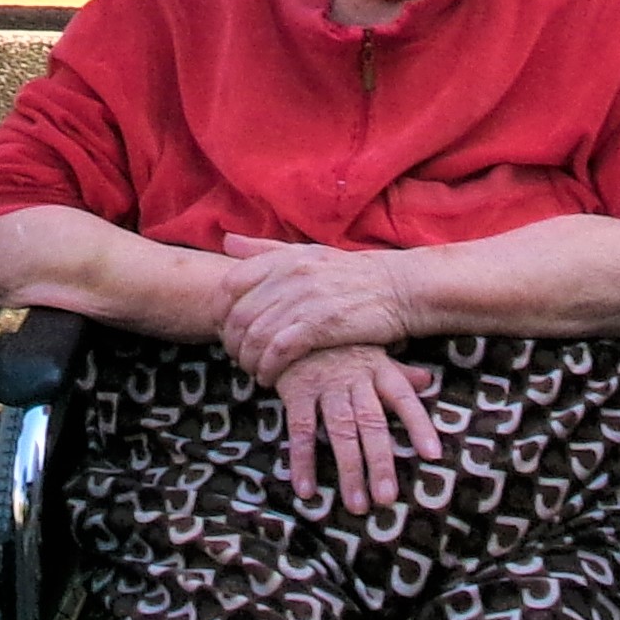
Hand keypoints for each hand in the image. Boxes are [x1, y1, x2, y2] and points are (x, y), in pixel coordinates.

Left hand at [217, 235, 419, 384]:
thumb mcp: (308, 253)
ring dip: (247, 361)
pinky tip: (269, 378)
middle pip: (237, 315)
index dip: (219, 312)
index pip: (229, 285)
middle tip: (238, 359)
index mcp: (284, 258)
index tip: (224, 331)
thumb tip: (226, 241)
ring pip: (255, 336)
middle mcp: (289, 275)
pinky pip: (278, 351)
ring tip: (254, 372)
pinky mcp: (321, 324)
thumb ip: (265, 250)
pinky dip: (267, 368)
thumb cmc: (352, 274)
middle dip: (231, 343)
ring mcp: (305, 299)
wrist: (400, 288)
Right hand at [275, 340, 445, 514]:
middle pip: (372, 424)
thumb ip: (399, 372)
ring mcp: (325, 385)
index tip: (433, 455)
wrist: (294, 324)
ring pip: (340, 431)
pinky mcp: (297, 392)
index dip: (419, 425)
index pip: (405, 398)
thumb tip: (428, 382)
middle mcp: (354, 378)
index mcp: (377, 369)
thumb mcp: (372, 352)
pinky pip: (302, 430)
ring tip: (357, 505)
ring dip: (349, 470)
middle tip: (387, 499)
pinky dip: (303, 461)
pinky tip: (306, 490)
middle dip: (380, 462)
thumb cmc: (340, 344)